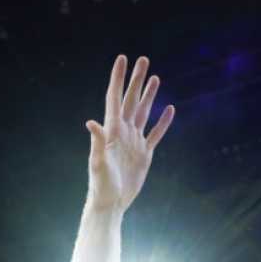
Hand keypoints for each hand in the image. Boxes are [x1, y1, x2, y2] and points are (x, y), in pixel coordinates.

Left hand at [86, 55, 174, 212]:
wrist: (111, 203)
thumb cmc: (100, 185)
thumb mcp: (98, 163)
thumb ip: (96, 142)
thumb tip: (91, 122)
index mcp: (112, 131)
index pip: (115, 98)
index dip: (118, 78)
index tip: (122, 59)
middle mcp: (123, 132)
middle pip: (131, 100)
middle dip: (137, 80)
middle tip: (144, 59)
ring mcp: (134, 142)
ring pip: (143, 113)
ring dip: (149, 95)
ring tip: (155, 78)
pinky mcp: (144, 154)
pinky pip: (155, 134)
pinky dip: (163, 122)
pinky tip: (169, 109)